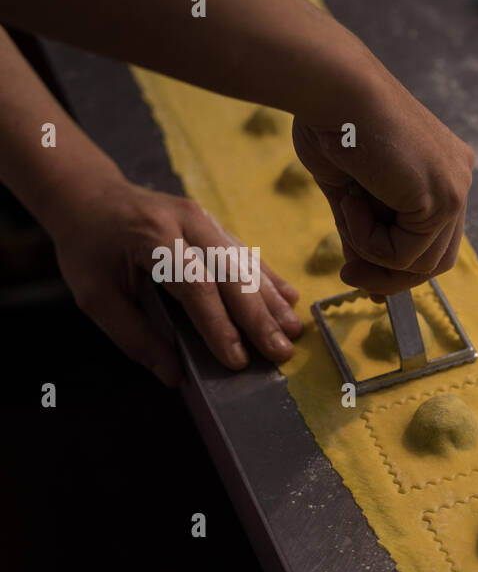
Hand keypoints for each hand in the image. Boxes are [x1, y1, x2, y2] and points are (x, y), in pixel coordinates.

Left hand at [51, 179, 302, 385]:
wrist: (89, 195)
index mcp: (151, 236)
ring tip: (294, 331)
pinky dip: (269, 278)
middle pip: (231, 272)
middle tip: (281, 351)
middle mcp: (185, 222)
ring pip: (246, 262)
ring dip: (272, 300)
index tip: (236, 360)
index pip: (195, 285)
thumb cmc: (89, 249)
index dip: (219, 325)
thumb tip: (173, 376)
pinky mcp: (215, 224)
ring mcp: (205, 219)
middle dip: (259, 316)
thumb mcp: (94, 294)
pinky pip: (248, 253)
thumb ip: (132, 335)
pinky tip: (291, 299)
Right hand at [291, 73, 472, 295]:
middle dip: (389, 275)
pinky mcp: (444, 199)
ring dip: (371, 251)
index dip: (397, 265)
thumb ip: (364, 232)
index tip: (358, 273)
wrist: (330, 86)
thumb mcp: (349, 189)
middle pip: (436, 259)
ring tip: (345, 207)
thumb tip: (362, 276)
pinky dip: (368, 240)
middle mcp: (457, 178)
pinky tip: (351, 199)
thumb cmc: (331, 122)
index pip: (432, 238)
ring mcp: (456, 188)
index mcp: (442, 169)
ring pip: (421, 263)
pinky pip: (404, 254)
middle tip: (349, 274)